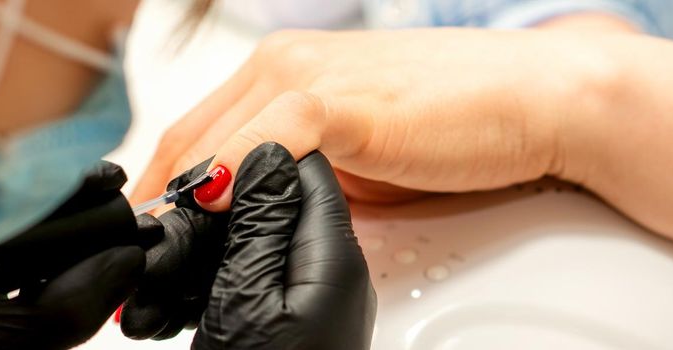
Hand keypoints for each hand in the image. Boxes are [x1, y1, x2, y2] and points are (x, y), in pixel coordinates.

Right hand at [122, 143, 376, 348]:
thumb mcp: (249, 295)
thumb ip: (261, 218)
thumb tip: (267, 148)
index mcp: (330, 257)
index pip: (302, 168)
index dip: (247, 162)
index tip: (200, 180)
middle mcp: (325, 274)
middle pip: (268, 208)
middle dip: (208, 222)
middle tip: (166, 246)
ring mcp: (304, 301)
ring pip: (246, 246)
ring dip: (195, 260)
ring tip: (155, 293)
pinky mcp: (282, 323)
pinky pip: (242, 281)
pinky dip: (202, 288)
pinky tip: (168, 311)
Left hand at [132, 29, 593, 210]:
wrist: (531, 98)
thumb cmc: (453, 125)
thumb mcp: (351, 161)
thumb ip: (295, 179)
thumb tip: (247, 219)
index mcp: (282, 74)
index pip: (193, 134)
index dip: (159, 191)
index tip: (147, 239)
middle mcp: (283, 64)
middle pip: (186, 140)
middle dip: (156, 206)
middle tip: (140, 262)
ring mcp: (307, 76)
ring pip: (211, 143)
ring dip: (180, 204)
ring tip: (164, 256)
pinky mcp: (339, 102)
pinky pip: (264, 143)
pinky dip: (228, 181)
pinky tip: (210, 214)